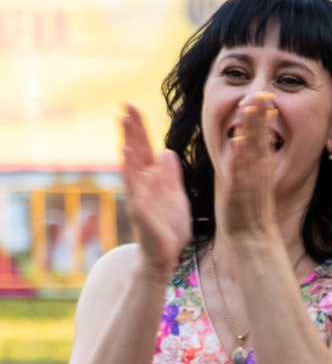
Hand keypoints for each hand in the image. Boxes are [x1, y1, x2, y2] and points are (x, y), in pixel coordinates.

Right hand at [119, 104, 190, 275]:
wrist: (165, 256)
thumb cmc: (170, 227)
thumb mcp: (176, 196)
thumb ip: (171, 175)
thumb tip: (166, 152)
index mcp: (153, 179)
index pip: (145, 148)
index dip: (140, 128)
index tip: (134, 107)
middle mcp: (142, 184)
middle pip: (135, 152)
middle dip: (130, 130)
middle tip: (124, 107)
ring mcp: (139, 197)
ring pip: (131, 168)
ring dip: (128, 148)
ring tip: (123, 128)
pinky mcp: (140, 211)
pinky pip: (135, 190)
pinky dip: (131, 175)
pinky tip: (129, 159)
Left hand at [214, 93, 285, 243]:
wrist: (251, 238)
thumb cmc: (248, 210)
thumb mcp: (250, 181)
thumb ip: (247, 162)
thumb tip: (242, 142)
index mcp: (260, 167)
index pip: (263, 136)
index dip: (262, 116)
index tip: (264, 95)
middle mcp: (259, 171)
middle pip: (262, 138)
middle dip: (261, 116)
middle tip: (263, 93)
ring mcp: (251, 181)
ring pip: (253, 151)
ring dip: (253, 131)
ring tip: (252, 110)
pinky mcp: (240, 192)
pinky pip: (241, 172)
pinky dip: (241, 158)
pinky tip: (240, 143)